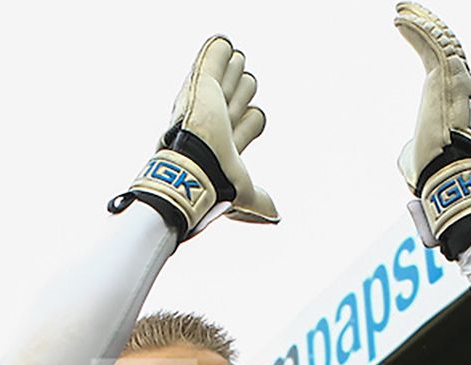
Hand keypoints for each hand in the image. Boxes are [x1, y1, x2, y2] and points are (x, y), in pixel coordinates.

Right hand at [109, 37, 276, 241]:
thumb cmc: (214, 183)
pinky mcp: (200, 84)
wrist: (194, 167)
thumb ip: (259, 201)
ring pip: (228, 77)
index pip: (246, 122)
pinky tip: (225, 43)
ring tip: (238, 60)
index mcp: (226, 143)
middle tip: (246, 83)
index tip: (255, 116)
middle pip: (238, 95)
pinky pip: (211, 61)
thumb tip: (276, 215)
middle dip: (243, 88)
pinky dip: (218, 52)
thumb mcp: (243, 191)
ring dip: (234, 69)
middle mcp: (217, 121)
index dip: (251, 118)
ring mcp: (208, 101)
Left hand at [393, 2, 470, 257]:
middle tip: (411, 12)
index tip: (421, 36)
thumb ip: (415, 147)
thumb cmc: (435, 173)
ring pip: (443, 40)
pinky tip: (399, 19)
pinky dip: (417, 28)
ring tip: (403, 9)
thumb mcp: (420, 155)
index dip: (436, 48)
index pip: (450, 67)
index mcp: (460, 104)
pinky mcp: (447, 76)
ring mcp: (458, 79)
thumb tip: (407, 154)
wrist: (447, 175)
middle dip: (431, 26)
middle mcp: (465, 87)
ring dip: (423, 21)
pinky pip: (432, 43)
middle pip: (450, 46)